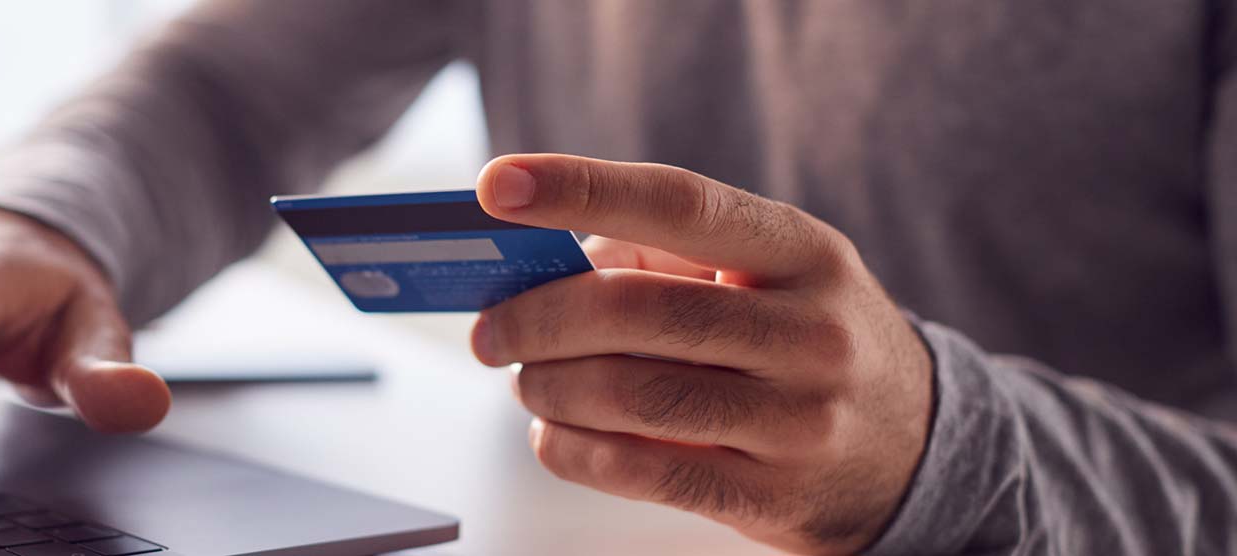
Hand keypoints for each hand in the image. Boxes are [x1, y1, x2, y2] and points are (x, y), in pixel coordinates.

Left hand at [472, 154, 932, 553]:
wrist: (916, 448)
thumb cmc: (804, 341)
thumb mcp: (768, 275)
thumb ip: (663, 258)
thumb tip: (543, 269)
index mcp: (802, 250)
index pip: (679, 203)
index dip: (581, 188)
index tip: (498, 185)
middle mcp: (811, 330)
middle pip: (636, 310)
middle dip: (536, 319)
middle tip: (490, 331)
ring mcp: (799, 419)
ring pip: (630, 395)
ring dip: (549, 387)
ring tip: (526, 381)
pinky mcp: (774, 495)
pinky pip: (641, 470)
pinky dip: (573, 450)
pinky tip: (555, 434)